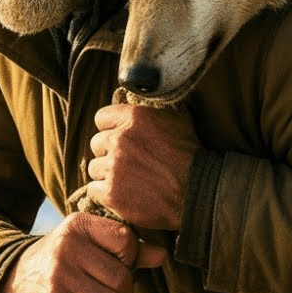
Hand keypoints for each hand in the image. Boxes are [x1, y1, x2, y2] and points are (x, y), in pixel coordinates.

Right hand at [0, 212, 167, 292]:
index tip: (122, 264)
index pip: (125, 240)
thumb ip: (129, 248)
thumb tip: (163, 255)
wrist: (21, 274)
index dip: (131, 257)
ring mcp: (59, 275)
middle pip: (120, 277)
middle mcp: (68, 246)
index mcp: (80, 224)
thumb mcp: (93, 242)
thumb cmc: (70, 256)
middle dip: (124, 290)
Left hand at [85, 103, 198, 231]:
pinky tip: (123, 194)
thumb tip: (150, 98)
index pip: (102, 117)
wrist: (197, 191)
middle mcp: (119, 139)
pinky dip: (105, 193)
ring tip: (127, 180)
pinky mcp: (111, 193)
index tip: (119, 137)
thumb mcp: (179, 121)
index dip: (110, 128)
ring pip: (95, 168)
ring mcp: (113, 167)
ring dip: (107, 174)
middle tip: (127, 162)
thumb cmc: (191, 156)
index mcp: (134, 118)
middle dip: (109, 152)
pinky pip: (93, 190)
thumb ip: (156, 111)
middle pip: (96, 143)